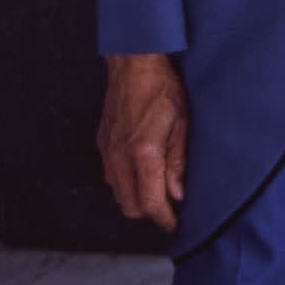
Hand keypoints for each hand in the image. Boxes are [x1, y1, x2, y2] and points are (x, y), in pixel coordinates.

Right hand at [98, 53, 188, 230]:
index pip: (150, 204)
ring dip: (135, 197)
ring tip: (156, 187)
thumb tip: (178, 193)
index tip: (175, 224)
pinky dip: (124, 181)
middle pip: (130, 206)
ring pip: (117, 193)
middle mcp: (120, 157)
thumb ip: (178, 161)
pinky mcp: (102, 141)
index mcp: (143, 154)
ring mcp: (108, 150)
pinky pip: (110, 175)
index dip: (164, 219)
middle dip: (150, 212)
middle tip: (168, 204)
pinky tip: (139, 169)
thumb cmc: (161, 86)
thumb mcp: (181, 121)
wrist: (133, 60)